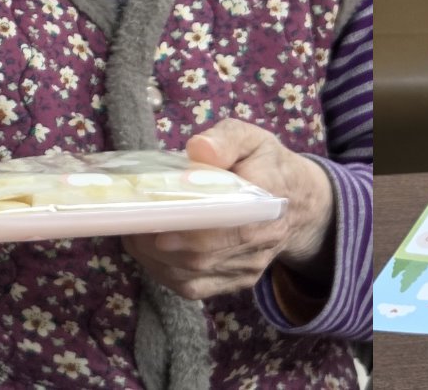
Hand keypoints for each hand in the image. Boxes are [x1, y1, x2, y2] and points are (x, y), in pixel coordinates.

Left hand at [124, 120, 333, 300]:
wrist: (297, 202)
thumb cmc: (264, 165)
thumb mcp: (251, 139)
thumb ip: (226, 140)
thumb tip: (199, 150)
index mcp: (268, 201)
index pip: (232, 226)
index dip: (192, 233)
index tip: (157, 225)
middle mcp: (263, 240)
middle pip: (203, 256)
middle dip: (157, 244)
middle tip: (130, 223)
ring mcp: (250, 266)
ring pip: (193, 276)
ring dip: (154, 259)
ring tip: (133, 233)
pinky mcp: (238, 281)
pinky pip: (194, 288)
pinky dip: (163, 272)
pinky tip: (148, 251)